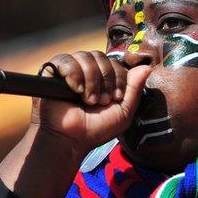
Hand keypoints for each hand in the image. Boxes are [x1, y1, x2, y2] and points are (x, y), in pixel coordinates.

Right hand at [32, 50, 150, 153]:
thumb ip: (134, 89)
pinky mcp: (50, 73)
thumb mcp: (123, 112)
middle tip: (100, 101)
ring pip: (84, 56)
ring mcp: (68, 71)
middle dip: (104, 80)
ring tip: (87, 100)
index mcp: (101, 79)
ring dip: (90, 80)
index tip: (116, 98)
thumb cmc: (95, 130)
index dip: (118, 77)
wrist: (70, 141)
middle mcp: (85, 72)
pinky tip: (75, 90)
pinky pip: (64, 60)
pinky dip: (73, 74)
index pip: (113, 62)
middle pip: (100, 56)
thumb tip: (147, 67)